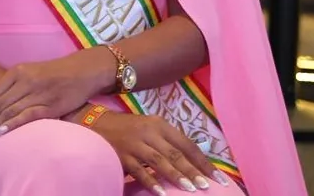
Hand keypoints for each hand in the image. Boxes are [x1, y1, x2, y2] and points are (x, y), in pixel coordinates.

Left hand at [0, 50, 103, 144]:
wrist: (83, 71)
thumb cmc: (56, 74)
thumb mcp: (31, 73)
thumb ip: (15, 87)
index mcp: (16, 72)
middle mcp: (23, 81)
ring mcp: (36, 92)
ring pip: (8, 112)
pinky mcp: (49, 105)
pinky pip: (26, 115)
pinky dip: (11, 125)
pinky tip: (0, 134)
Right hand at [80, 112, 227, 193]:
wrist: (95, 123)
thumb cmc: (128, 129)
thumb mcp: (150, 128)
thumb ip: (169, 142)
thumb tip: (194, 159)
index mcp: (159, 124)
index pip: (186, 144)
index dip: (202, 161)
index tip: (217, 176)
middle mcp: (149, 132)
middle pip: (175, 154)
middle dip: (193, 171)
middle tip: (207, 186)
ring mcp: (135, 144)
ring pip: (160, 161)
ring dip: (176, 176)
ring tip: (191, 189)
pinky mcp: (122, 156)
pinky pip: (139, 171)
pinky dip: (151, 182)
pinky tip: (162, 193)